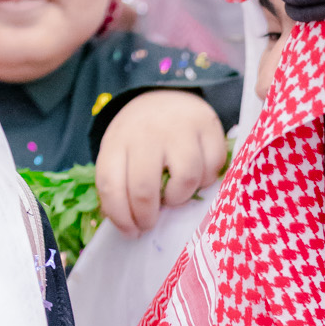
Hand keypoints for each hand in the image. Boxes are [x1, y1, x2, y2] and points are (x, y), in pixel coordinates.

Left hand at [95, 90, 226, 236]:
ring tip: (175, 192)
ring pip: (186, 180)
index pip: (111, 186)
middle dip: (147, 216)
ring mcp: (180, 128)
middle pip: (145, 190)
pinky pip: (213, 167)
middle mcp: (147, 133)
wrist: (165, 94)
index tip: (130, 231)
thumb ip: (120, 184)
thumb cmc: (141, 136)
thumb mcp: (120, 152)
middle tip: (150, 222)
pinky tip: (195, 174)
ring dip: (180, 196)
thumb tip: (130, 226)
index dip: (120, 217)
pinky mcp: (208, 126)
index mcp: (118, 141)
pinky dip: (206, 178)